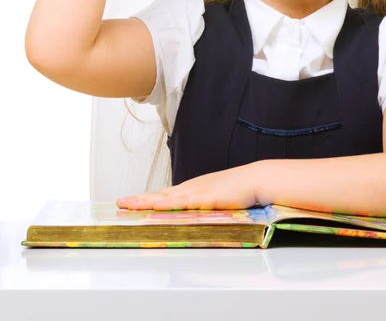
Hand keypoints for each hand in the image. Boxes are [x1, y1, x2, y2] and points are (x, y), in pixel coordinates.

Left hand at [116, 163, 260, 210]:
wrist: (255, 179)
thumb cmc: (240, 189)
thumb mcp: (218, 198)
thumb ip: (205, 206)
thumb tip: (196, 216)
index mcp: (193, 188)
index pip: (165, 194)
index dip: (148, 198)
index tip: (132, 201)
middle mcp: (191, 188)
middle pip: (160, 194)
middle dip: (140, 199)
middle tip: (121, 203)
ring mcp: (196, 191)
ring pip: (165, 197)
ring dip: (146, 201)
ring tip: (128, 205)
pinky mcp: (204, 197)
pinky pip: (181, 202)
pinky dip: (166, 203)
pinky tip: (154, 205)